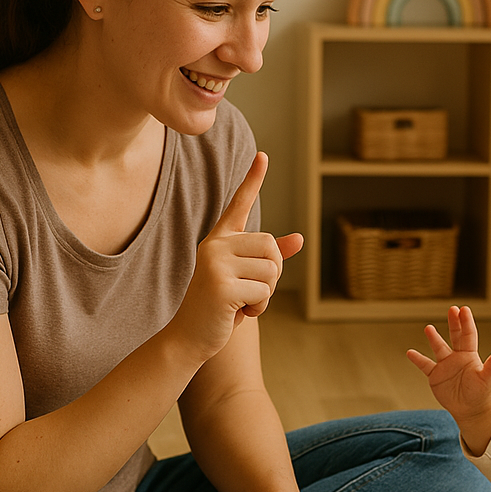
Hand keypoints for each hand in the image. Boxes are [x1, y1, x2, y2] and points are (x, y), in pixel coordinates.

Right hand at [173, 152, 302, 361]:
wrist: (191, 336)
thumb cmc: (222, 306)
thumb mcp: (247, 277)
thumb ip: (268, 257)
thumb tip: (299, 238)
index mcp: (220, 240)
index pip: (240, 204)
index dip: (253, 180)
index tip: (264, 155)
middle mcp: (215, 245)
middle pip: (271, 247)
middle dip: (272, 275)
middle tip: (248, 290)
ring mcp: (215, 264)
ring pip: (271, 271)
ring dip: (265, 294)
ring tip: (241, 301)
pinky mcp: (221, 285)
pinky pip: (264, 292)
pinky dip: (258, 307)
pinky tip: (237, 312)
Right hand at [406, 306, 490, 450]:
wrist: (471, 410)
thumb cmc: (482, 393)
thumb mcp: (487, 378)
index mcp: (470, 355)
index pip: (468, 334)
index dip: (466, 322)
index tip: (463, 309)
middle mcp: (457, 357)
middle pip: (455, 336)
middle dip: (454, 322)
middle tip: (452, 309)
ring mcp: (446, 365)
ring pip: (438, 348)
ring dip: (434, 338)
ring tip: (429, 328)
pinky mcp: (436, 376)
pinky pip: (425, 365)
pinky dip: (417, 359)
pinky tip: (410, 352)